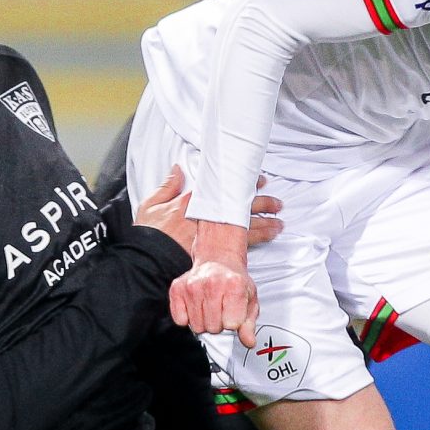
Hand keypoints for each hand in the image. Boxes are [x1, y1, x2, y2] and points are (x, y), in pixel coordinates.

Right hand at [138, 166, 280, 252]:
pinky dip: (259, 237)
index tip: (257, 181)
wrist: (149, 260)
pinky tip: (270, 235)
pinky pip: (244, 242)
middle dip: (261, 203)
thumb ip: (168, 186)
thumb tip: (177, 169)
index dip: (242, 184)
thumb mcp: (151, 205)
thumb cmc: (149, 235)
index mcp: (194, 201)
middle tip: (276, 202)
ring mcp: (215, 234)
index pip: (224, 188)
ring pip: (247, 225)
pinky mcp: (218, 250)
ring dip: (266, 222)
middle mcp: (209, 216)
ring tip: (280, 221)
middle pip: (241, 206)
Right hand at [168, 217, 260, 344]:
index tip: (233, 312)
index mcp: (235, 285)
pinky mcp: (177, 289)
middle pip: (213, 328)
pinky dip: (187, 318)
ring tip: (209, 306)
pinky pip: (180, 320)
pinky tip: (196, 306)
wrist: (219, 260)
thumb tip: (249, 342)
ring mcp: (192, 286)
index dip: (233, 322)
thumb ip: (249, 324)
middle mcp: (212, 283)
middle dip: (218, 324)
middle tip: (220, 309)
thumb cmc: (235, 282)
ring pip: (197, 326)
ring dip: (203, 322)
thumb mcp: (249, 300)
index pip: (232, 324)